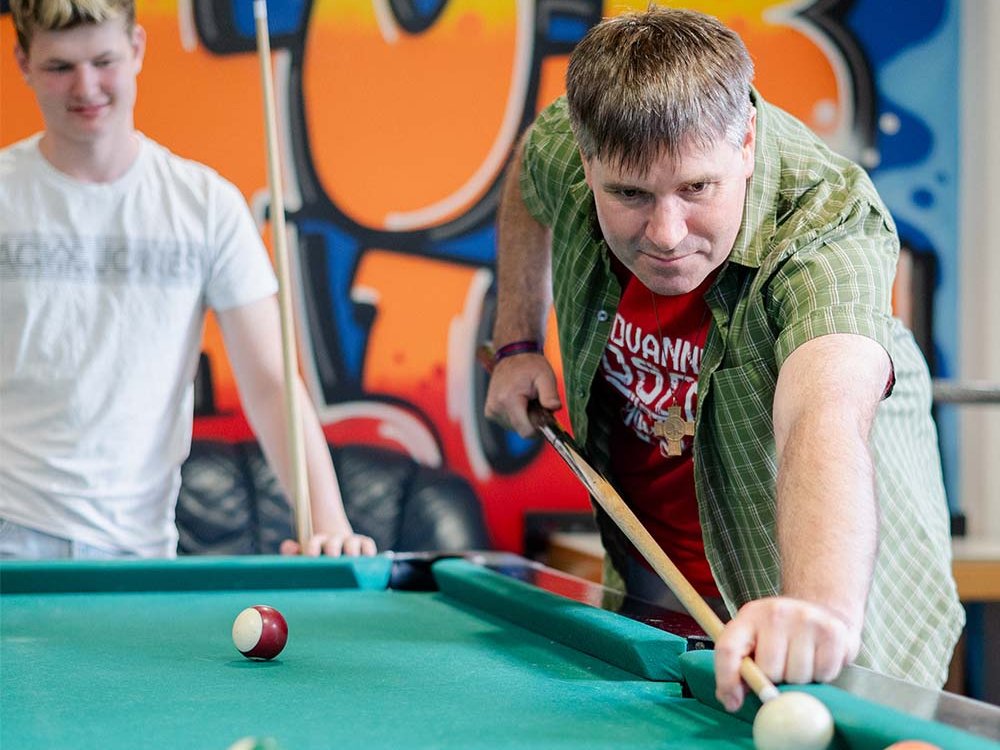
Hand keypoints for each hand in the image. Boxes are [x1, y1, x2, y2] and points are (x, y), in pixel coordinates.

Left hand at [279, 532, 377, 556]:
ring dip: (352, 552)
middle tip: (332, 558)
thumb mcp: (301, 554)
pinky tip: (369, 561)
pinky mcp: (364, 544)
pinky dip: (369, 551)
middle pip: (333, 544)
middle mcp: (334, 540)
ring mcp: (350, 541)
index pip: (314, 542)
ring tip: (352, 563)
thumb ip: (291, 551)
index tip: (310, 556)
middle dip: (333, 549)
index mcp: (316, 543)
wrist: (336, 547)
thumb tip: (294, 548)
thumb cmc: (317, 558)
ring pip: (352, 544)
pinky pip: (368, 545)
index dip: (312, 547)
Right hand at [484, 353, 561, 436]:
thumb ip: (550, 393)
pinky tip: (519, 402)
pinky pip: (507, 422)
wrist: (513, 356)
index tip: (545, 418)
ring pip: (514, 427)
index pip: (525, 431)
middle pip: (520, 429)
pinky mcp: (490, 411)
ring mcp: (491, 410)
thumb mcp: (545, 376)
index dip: (538, 430)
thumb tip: (555, 408)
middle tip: (536, 403)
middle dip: (532, 421)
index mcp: (509, 399)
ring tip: (527, 400)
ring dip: (524, 418)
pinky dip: (516, 416)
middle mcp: (496, 407)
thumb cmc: (530, 365)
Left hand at [712, 596, 860, 711]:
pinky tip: (818, 658)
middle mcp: (775, 612)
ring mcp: (805, 618)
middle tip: (783, 666)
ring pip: (797, 676)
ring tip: (801, 660)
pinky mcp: (832, 631)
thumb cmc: (783, 632)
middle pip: (769, 670)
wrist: (822, 608)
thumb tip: (732, 700)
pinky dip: (822, 675)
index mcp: (749, 615)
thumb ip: (740, 667)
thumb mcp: (755, 640)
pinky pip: (823, 674)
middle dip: (775, 679)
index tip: (733, 702)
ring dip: (800, 679)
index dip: (726, 680)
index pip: (728, 649)